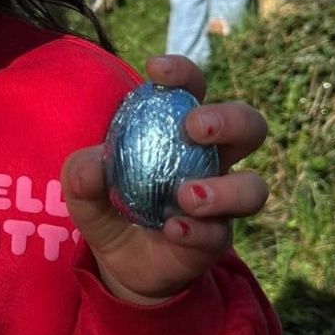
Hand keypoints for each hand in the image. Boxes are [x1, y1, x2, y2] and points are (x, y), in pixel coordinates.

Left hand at [61, 55, 267, 303]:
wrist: (119, 262)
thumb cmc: (108, 205)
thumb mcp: (83, 188)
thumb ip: (81, 172)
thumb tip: (93, 166)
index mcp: (178, 130)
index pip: (192, 89)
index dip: (183, 73)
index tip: (156, 71)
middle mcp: (210, 159)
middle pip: (249, 126)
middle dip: (229, 119)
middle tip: (195, 128)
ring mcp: (220, 201)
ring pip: (253, 187)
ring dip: (224, 189)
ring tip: (186, 194)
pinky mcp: (216, 239)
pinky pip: (221, 234)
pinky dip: (197, 231)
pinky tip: (172, 229)